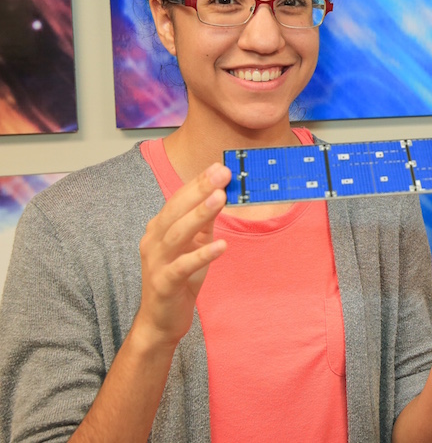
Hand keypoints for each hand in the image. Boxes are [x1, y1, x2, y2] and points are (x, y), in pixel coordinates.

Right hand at [134, 162, 230, 348]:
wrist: (161, 320)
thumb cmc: (179, 278)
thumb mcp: (194, 245)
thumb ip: (204, 222)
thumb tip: (221, 194)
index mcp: (159, 228)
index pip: (178, 199)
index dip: (198, 182)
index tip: (219, 167)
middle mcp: (153, 240)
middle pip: (176, 210)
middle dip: (199, 190)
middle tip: (222, 174)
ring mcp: (156, 262)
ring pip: (177, 234)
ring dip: (199, 214)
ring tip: (220, 198)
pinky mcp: (164, 283)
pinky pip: (183, 266)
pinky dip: (202, 254)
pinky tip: (222, 245)